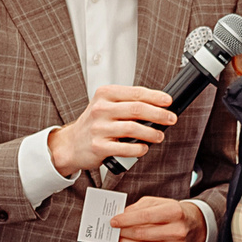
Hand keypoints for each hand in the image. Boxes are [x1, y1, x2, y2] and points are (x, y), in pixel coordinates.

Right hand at [49, 84, 177, 177]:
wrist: (71, 144)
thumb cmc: (93, 124)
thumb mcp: (105, 105)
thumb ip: (127, 103)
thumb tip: (157, 107)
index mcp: (104, 95)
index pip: (136, 93)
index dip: (155, 97)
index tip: (168, 101)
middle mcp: (101, 109)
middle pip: (137, 109)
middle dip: (159, 114)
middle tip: (171, 119)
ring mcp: (99, 128)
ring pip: (133, 128)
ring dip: (152, 133)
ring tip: (159, 136)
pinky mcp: (99, 147)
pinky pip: (125, 148)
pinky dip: (139, 149)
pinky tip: (144, 148)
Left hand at [116, 196, 205, 241]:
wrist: (193, 227)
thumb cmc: (172, 214)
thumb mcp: (159, 203)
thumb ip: (140, 207)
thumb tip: (122, 216)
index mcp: (174, 212)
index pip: (144, 216)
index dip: (125, 219)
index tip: (113, 222)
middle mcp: (177, 231)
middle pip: (142, 234)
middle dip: (123, 232)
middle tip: (115, 231)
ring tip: (120, 239)